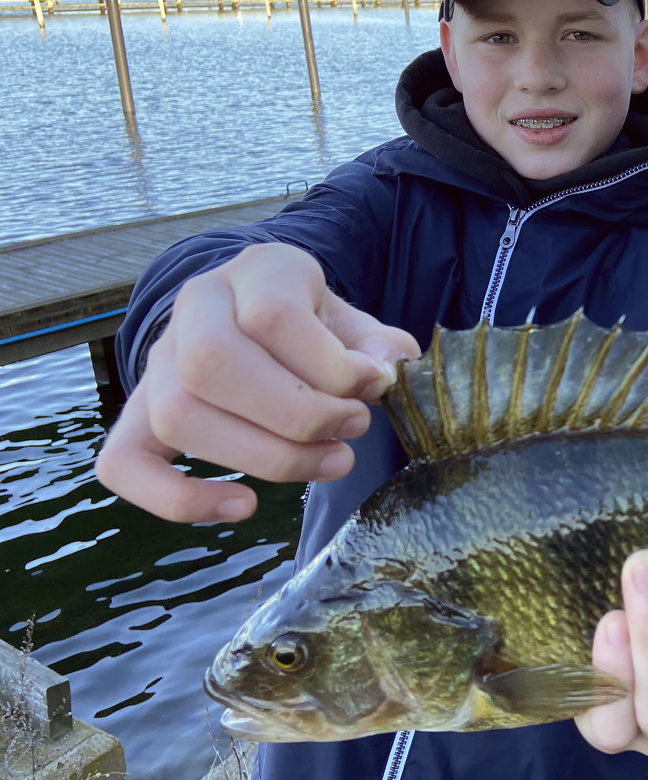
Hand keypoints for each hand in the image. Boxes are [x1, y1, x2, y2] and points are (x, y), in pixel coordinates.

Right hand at [95, 243, 419, 523]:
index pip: (271, 316)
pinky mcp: (138, 417)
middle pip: (212, 366)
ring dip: (265, 456)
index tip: (374, 387)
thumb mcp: (352, 320)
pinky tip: (242, 507)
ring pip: (178, 416)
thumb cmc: (314, 326)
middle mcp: (193, 310)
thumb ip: (376, 345)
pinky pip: (123, 464)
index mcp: (254, 272)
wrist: (258, 313)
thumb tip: (391, 368)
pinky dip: (177, 498)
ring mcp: (157, 364)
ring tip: (332, 463)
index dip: (329, 364)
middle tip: (353, 428)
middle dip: (296, 415)